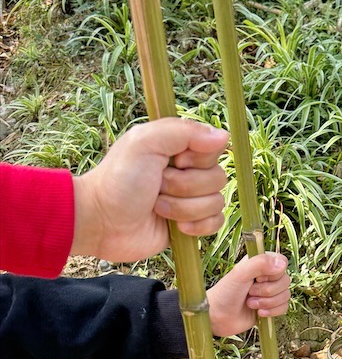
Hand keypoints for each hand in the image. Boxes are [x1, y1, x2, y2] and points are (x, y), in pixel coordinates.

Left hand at [71, 118, 228, 261]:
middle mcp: (188, 171)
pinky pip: (216, 223)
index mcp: (179, 148)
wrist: (101, 222)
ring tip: (157, 206)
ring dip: (183, 208)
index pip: (214, 149)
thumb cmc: (119, 180)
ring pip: (216, 202)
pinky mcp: (191, 224)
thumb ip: (184, 132)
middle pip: (218, 178)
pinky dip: (197, 226)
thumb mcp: (146, 143)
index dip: (198, 159)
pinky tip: (176, 226)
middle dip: (185, 186)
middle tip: (157, 187)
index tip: (175, 162)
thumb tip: (224, 136)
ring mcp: (190, 199)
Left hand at [207, 252, 290, 336]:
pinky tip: (258, 312)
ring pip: (285, 295)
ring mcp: (270, 292)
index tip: (257, 278)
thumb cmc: (226, 292)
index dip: (273, 273)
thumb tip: (282, 264)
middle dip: (267, 291)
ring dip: (267, 302)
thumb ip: (260, 263)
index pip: (282, 262)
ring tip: (250, 303)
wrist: (218, 317)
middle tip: (250, 292)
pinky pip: (284, 308)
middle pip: (285, 281)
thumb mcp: (240, 274)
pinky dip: (271, 312)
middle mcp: (267, 276)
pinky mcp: (271, 307)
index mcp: (261, 263)